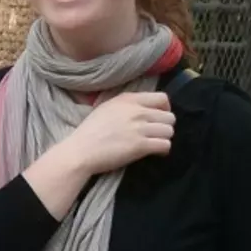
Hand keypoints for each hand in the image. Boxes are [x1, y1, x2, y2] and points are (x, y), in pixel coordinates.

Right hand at [58, 91, 173, 174]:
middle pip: (169, 116)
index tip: (158, 118)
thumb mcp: (106, 107)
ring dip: (164, 138)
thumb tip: (142, 107)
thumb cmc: (90, 131)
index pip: (162, 98)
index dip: (165, 109)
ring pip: (169, 131)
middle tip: (156, 134)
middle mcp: (137, 111)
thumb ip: (126, 104)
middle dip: (165, 126)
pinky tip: (155, 153)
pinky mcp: (140, 146)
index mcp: (129, 100)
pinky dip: (163, 150)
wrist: (81, 151)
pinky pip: (165, 145)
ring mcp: (139, 129)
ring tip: (155, 144)